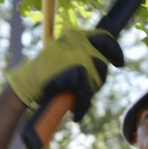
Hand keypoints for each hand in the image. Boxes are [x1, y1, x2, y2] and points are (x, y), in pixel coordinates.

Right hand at [5, 30, 123, 121]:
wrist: (27, 82)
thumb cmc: (46, 72)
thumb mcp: (65, 55)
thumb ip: (82, 53)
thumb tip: (105, 60)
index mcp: (76, 34)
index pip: (105, 38)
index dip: (115, 51)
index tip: (119, 63)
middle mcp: (80, 41)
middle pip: (103, 64)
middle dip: (97, 80)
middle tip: (87, 90)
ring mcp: (80, 55)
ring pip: (97, 79)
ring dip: (88, 92)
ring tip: (76, 97)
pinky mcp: (77, 71)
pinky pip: (87, 93)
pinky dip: (82, 106)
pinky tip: (76, 113)